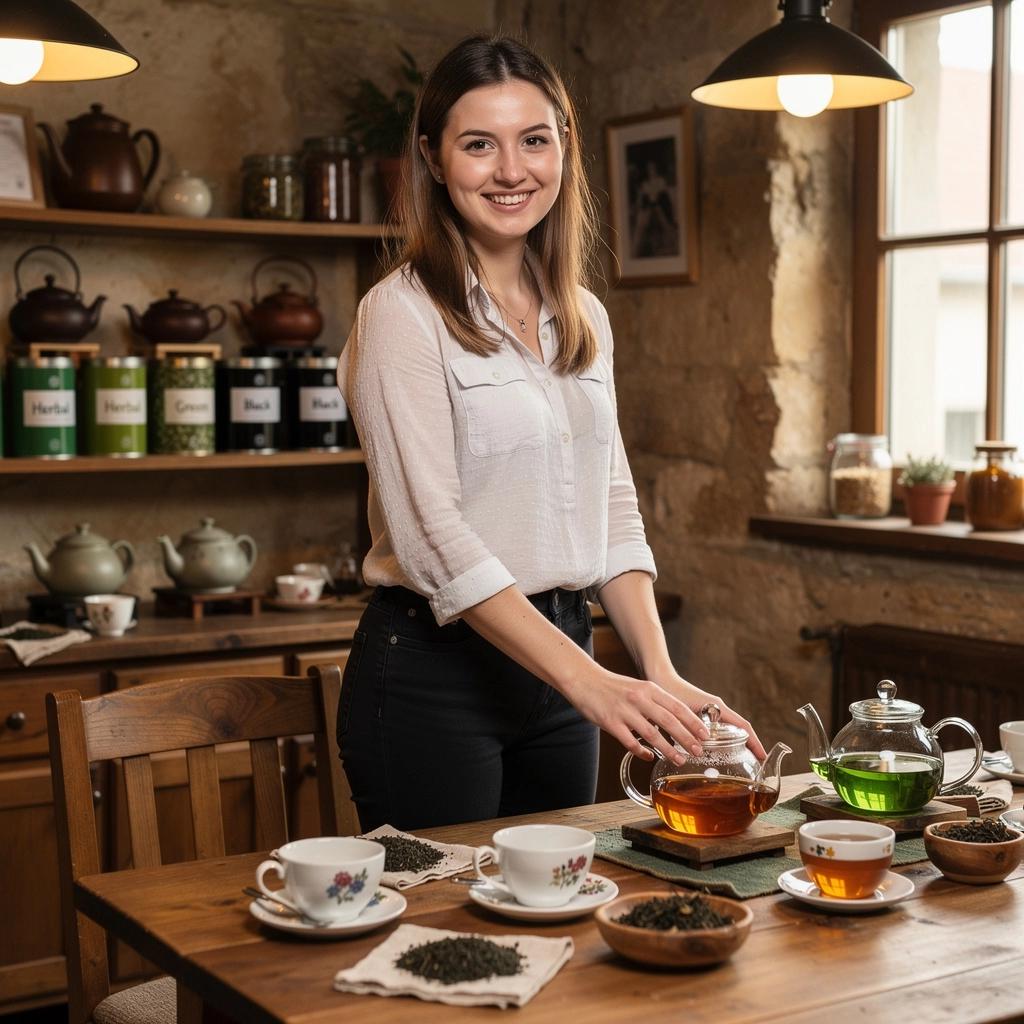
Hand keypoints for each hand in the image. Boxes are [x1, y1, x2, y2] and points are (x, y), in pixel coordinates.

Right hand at [564, 665, 715, 764]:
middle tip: (698, 751)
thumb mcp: (639, 688)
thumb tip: (676, 721)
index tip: (706, 734)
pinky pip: (630, 742)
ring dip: (668, 749)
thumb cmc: (613, 686)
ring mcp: (624, 711)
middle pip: (668, 721)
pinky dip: (641, 751)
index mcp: (649, 689)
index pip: (676, 706)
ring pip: (652, 734)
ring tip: (679, 760)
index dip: (692, 722)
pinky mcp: (611, 723)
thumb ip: (656, 702)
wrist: (585, 680)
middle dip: (686, 738)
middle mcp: (639, 699)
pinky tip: (649, 757)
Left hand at [648, 670, 766, 760]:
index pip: (743, 726)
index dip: (754, 742)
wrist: (659, 678)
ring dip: (736, 744)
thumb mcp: (682, 711)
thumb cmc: (669, 691)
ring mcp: (711, 711)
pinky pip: (718, 729)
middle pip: (740, 730)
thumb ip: (690, 726)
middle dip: (749, 746)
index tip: (762, 756)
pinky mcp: (702, 714)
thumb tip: (700, 745)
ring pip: (729, 730)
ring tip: (740, 763)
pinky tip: (717, 754)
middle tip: (754, 765)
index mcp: (717, 707)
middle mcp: (717, 708)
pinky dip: (722, 741)